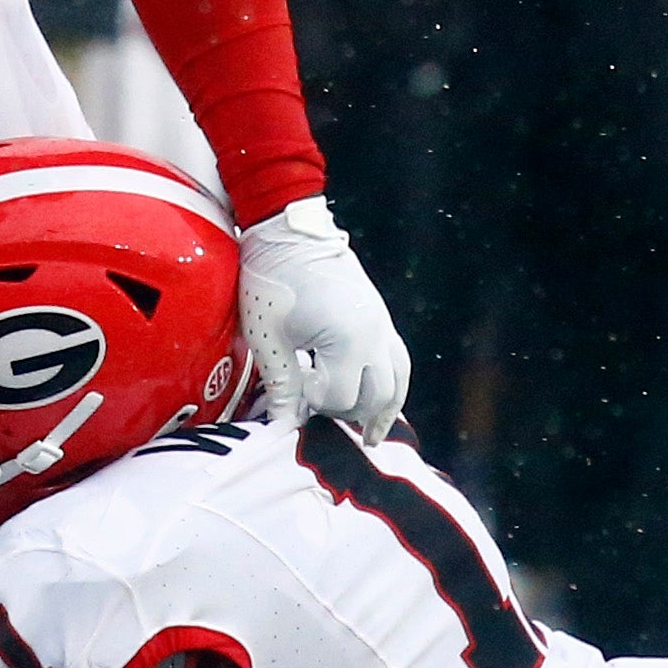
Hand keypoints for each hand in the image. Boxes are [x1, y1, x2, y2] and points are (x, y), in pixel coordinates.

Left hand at [239, 197, 409, 439]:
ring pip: (398, 380)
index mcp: (348, 341)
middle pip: (377, 396)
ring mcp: (382, 325)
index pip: (341, 397)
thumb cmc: (273, 281)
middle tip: (327, 424)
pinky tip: (375, 398)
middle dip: (351, 413)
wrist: (288, 232)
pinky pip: (397, 359)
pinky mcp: (380, 316)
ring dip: (385, 409)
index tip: (294, 399)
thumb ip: (282, 386)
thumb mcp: (270, 338)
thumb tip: (285, 426)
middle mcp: (375, 335)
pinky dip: (389, 383)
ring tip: (371, 436)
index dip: (315, 405)